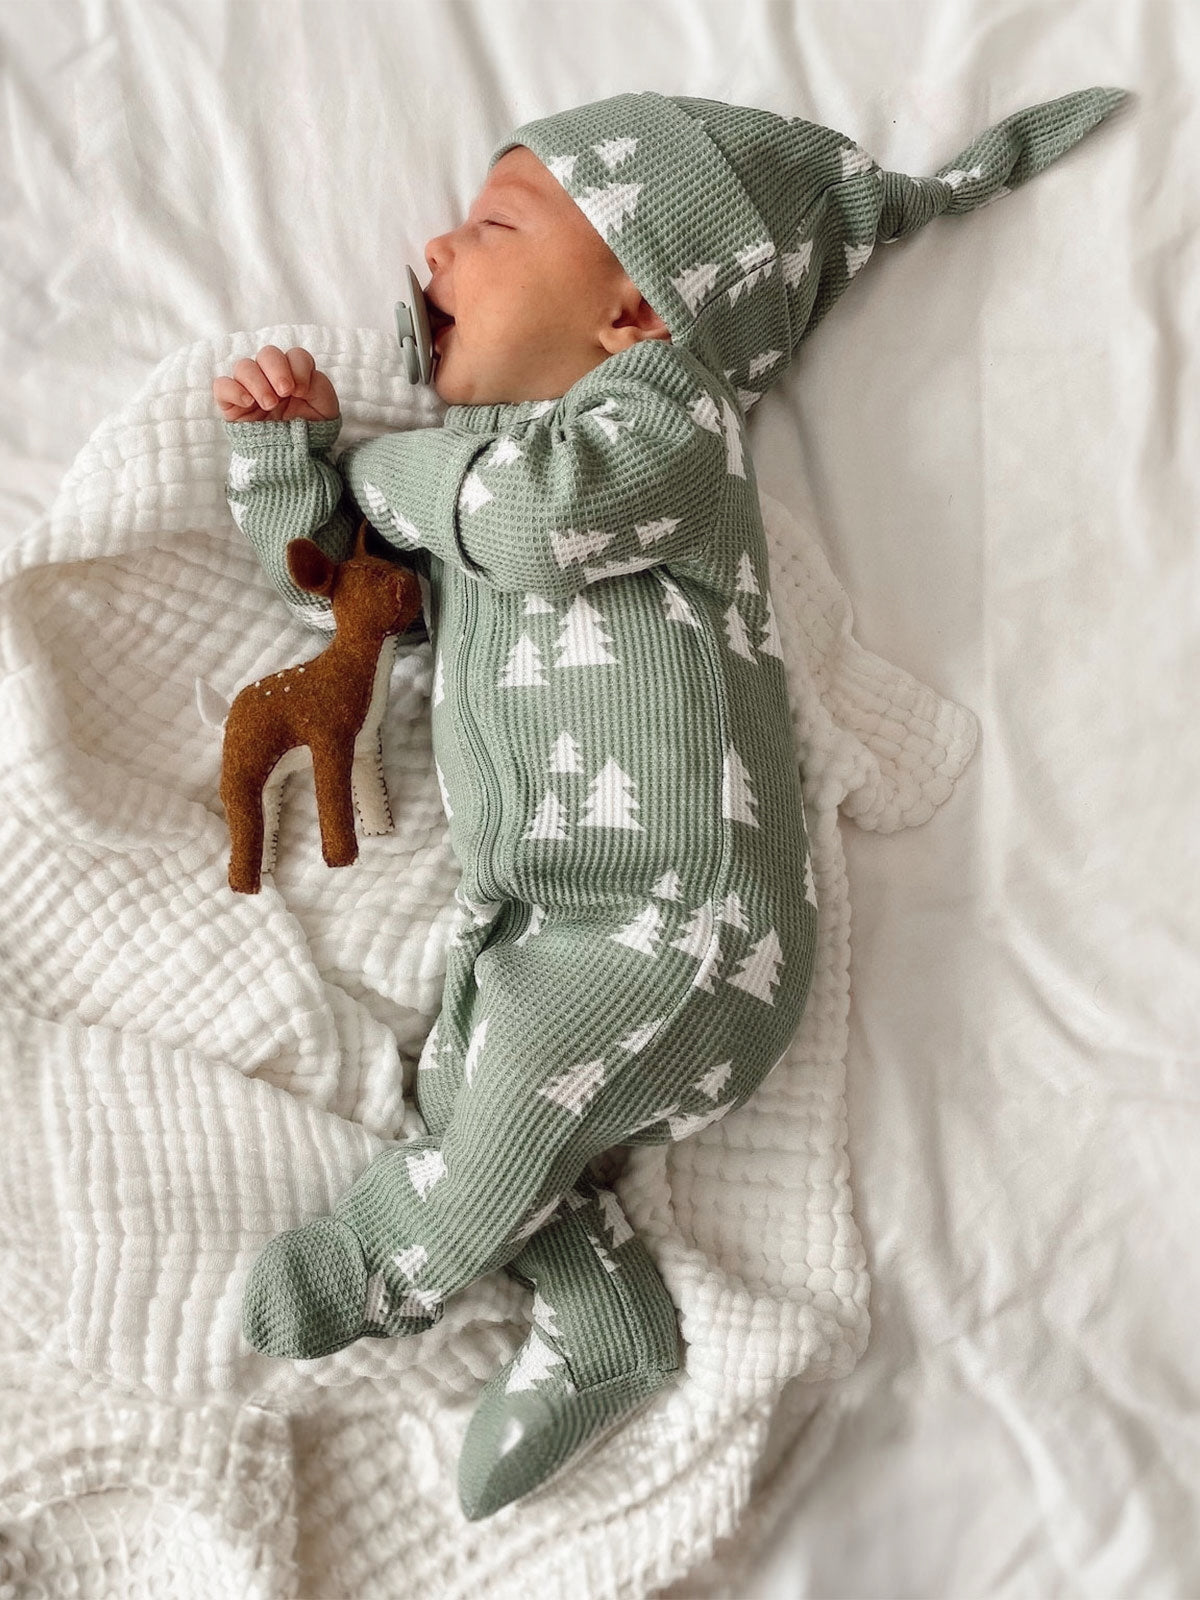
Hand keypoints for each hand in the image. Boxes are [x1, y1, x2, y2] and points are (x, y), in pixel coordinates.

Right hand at [212, 345, 339, 422]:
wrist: (294, 459)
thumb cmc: (310, 430)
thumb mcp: (325, 408)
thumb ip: (318, 385)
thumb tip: (296, 380)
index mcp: (295, 374)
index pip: (295, 355)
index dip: (299, 367)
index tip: (302, 391)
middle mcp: (271, 377)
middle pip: (268, 354)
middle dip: (277, 369)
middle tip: (285, 392)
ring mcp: (250, 389)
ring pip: (244, 366)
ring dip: (258, 382)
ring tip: (270, 404)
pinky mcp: (232, 404)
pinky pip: (222, 386)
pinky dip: (233, 390)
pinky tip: (248, 403)